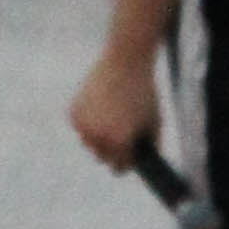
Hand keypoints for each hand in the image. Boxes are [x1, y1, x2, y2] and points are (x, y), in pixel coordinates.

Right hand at [69, 47, 159, 170]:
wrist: (125, 61)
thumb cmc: (143, 90)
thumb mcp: (154, 120)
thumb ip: (152, 143)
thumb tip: (148, 158)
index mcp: (119, 143)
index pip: (119, 167)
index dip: (126, 163)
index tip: (128, 157)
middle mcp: (98, 138)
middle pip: (101, 158)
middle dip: (111, 151)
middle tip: (119, 137)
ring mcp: (83, 126)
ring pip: (89, 143)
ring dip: (97, 137)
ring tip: (110, 120)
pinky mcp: (73, 113)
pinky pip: (80, 127)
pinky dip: (88, 122)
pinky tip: (99, 108)